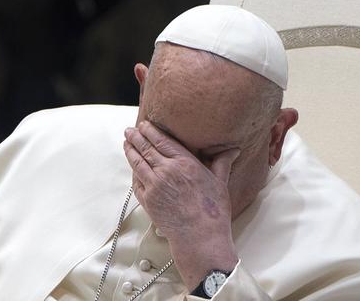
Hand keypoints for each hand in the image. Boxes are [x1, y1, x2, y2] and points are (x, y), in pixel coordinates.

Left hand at [123, 121, 239, 288]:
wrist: (199, 236)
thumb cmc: (213, 210)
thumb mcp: (220, 182)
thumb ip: (222, 162)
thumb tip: (234, 149)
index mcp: (184, 163)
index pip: (162, 141)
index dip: (151, 131)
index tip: (145, 124)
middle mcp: (166, 171)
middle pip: (146, 149)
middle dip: (136, 137)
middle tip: (130, 129)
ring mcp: (154, 186)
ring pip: (137, 163)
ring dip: (130, 151)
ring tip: (126, 142)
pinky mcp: (147, 200)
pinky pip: (135, 182)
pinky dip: (132, 171)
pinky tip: (132, 167)